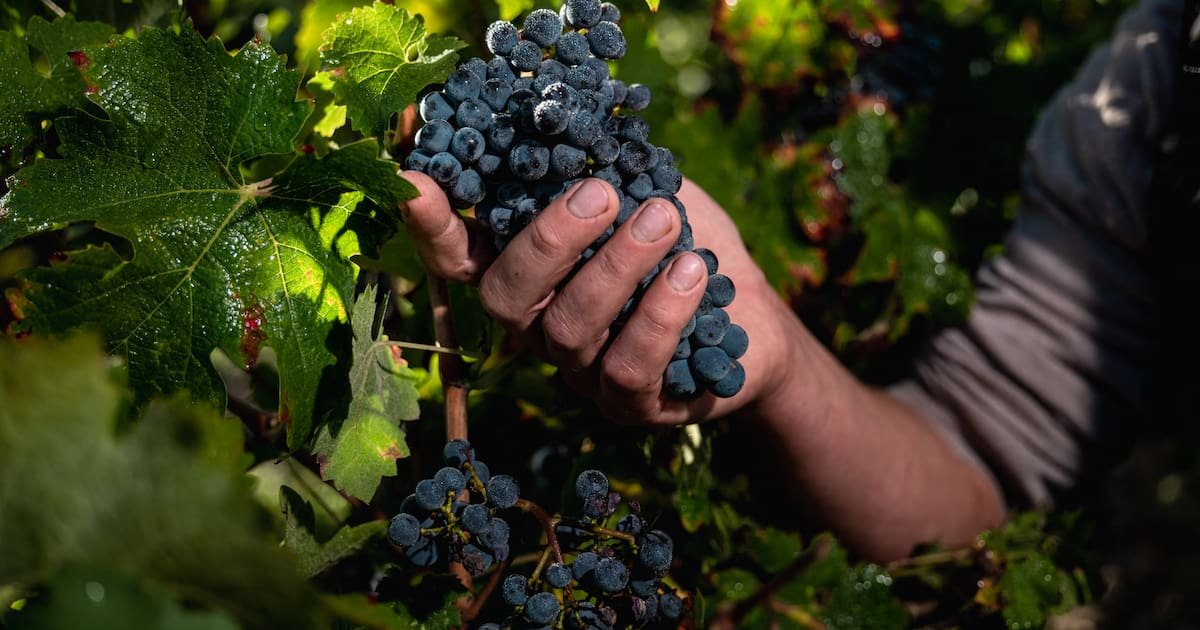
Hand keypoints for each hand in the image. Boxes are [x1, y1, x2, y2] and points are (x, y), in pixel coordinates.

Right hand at [401, 172, 794, 425]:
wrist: (758, 316)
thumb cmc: (688, 243)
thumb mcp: (647, 192)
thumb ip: (604, 169)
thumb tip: (572, 127)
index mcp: (531, 272)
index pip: (461, 258)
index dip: (432, 227)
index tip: (419, 183)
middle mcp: (538, 326)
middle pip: (505, 297)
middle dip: (549, 240)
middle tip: (603, 193)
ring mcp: (579, 372)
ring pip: (567, 328)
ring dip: (615, 267)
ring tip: (662, 218)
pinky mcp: (630, 404)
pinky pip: (626, 369)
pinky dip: (658, 315)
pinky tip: (692, 272)